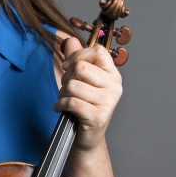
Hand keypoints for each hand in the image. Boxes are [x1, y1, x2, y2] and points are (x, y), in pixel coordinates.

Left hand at [55, 36, 122, 151]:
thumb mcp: (81, 80)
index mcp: (113, 74)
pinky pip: (71, 101)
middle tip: (67, 89)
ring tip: (65, 100)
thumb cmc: (83, 106)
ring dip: (62, 94)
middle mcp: (115, 86)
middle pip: (81, 67)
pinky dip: (60, 105)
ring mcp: (108, 102)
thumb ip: (76, 59)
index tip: (67, 66)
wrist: (87, 137)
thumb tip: (70, 39)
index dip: (77, 55)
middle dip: (66, 78)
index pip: (97, 51)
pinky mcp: (98, 116)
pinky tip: (61, 108)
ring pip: (73, 85)